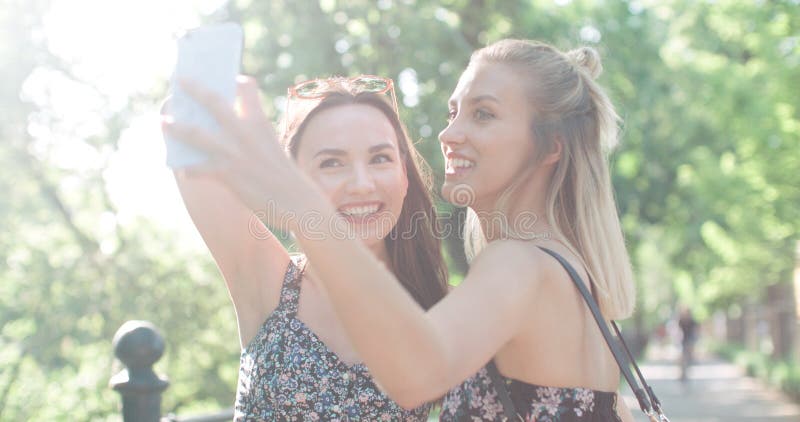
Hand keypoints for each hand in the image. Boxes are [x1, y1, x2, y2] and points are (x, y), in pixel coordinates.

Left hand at [161, 76, 321, 230]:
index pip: (246, 88)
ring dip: (176, 127)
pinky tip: (184, 170)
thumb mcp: (271, 145)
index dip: (238, 81)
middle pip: (213, 102)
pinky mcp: (227, 174)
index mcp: (260, 122)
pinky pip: (198, 168)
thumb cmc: (283, 175)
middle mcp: (244, 132)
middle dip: (194, 89)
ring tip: (164, 122)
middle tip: (180, 79)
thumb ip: (250, 134)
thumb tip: (223, 130)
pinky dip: (189, 169)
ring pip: (196, 134)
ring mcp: (234, 152)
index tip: (231, 78)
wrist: (296, 201)